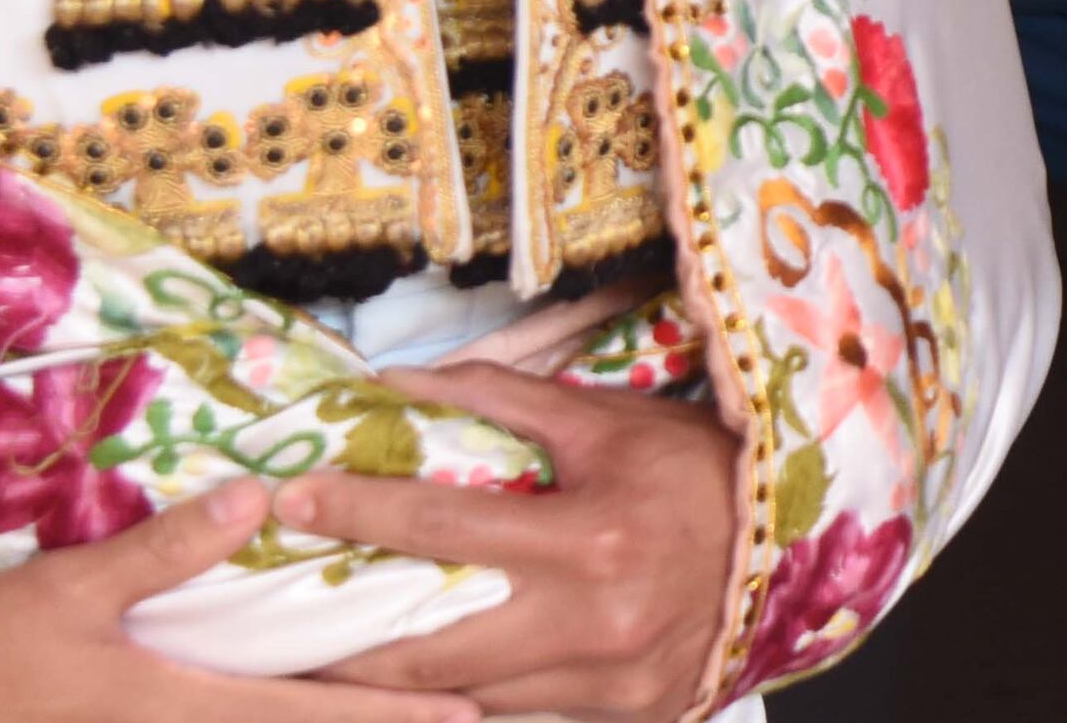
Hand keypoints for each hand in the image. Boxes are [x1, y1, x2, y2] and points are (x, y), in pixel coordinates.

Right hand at [0, 482, 475, 722]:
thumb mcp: (66, 591)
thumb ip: (165, 552)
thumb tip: (256, 496)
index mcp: (182, 705)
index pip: (313, 714)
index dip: (394, 717)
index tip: (469, 717)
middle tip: (469, 717)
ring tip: (403, 706)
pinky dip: (263, 720)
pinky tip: (289, 702)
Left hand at [284, 365, 745, 721]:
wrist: (801, 545)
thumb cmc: (703, 471)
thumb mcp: (612, 422)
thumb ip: (506, 400)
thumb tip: (402, 379)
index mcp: (589, 540)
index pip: (442, 529)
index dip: (358, 514)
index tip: (292, 499)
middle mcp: (590, 625)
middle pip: (427, 655)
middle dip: (336, 650)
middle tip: (265, 635)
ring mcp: (603, 684)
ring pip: (463, 703)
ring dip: (386, 692)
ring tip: (317, 672)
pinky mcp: (619, 717)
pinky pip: (517, 716)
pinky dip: (462, 702)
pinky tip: (416, 691)